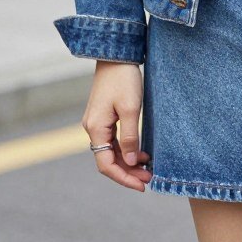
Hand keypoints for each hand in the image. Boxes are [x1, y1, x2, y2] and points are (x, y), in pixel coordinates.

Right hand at [82, 60, 152, 190]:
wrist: (116, 55)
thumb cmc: (124, 79)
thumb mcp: (130, 109)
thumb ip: (130, 136)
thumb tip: (130, 161)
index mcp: (96, 128)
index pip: (106, 164)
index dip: (124, 178)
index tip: (142, 186)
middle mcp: (92, 128)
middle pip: (108, 160)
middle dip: (128, 172)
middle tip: (149, 179)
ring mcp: (97, 122)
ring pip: (111, 151)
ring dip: (128, 162)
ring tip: (148, 168)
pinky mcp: (104, 117)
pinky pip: (113, 141)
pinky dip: (126, 149)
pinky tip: (141, 153)